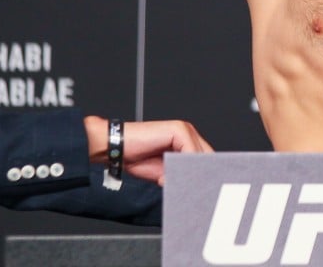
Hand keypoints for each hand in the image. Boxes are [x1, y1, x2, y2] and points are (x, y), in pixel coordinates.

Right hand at [86, 117, 214, 185]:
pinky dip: (183, 168)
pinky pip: (190, 152)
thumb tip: (196, 189)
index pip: (206, 160)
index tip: (203, 193)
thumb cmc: (137, 158)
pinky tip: (167, 177)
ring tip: (181, 187)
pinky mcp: (178, 130)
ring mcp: (185, 130)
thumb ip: (181, 176)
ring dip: (192, 174)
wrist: (115, 148)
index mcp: (188, 142)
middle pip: (207, 157)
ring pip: (200, 156)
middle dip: (200, 176)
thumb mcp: (165, 173)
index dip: (205, 176)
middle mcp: (189, 134)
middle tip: (194, 194)